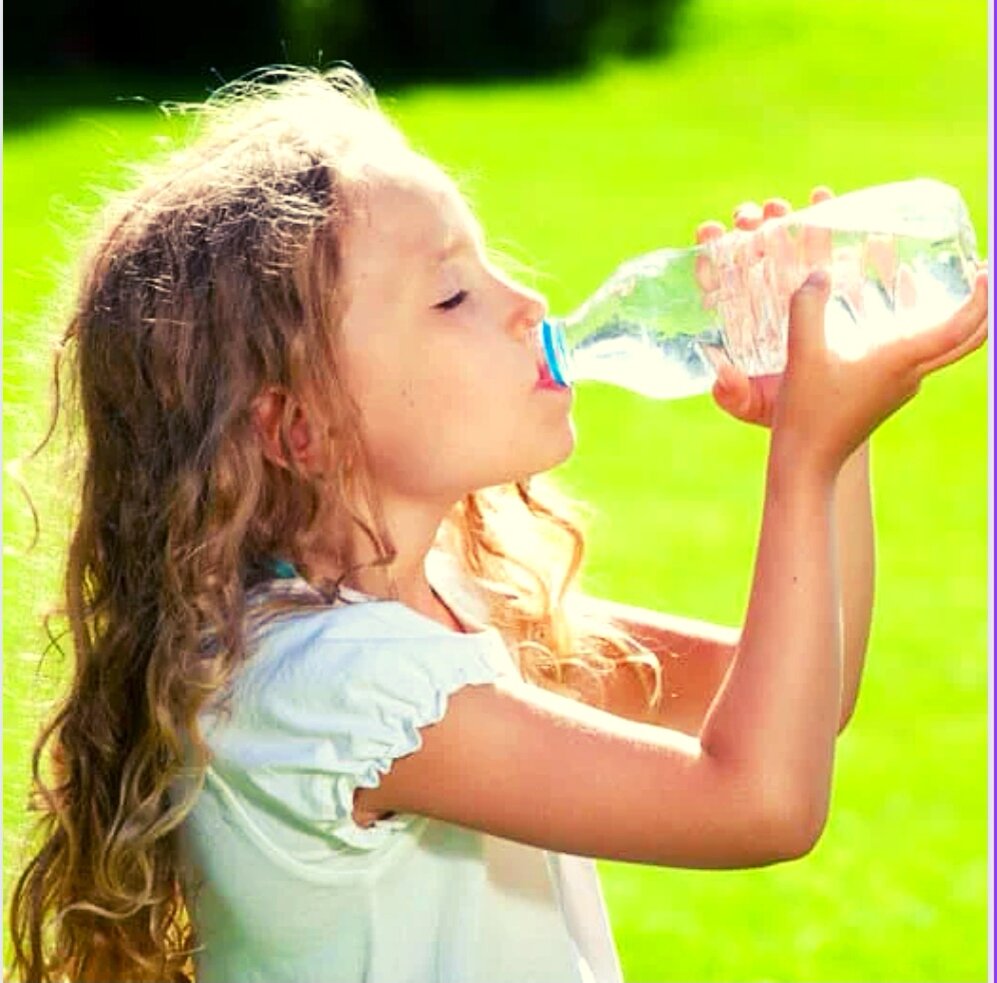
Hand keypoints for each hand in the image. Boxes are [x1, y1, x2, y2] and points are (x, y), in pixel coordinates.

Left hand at [695, 187, 833, 427]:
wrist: (833, 420)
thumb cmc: (786, 411)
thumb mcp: (755, 406)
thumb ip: (733, 395)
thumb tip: (719, 375)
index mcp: (745, 323)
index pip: (724, 283)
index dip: (713, 257)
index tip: (707, 231)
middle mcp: (772, 302)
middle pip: (758, 256)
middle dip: (752, 229)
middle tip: (750, 216)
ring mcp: (807, 292)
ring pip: (794, 247)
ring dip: (790, 221)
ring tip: (785, 206)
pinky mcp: (842, 290)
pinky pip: (838, 253)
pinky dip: (836, 227)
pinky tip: (830, 202)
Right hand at [773, 265, 988, 479]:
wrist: (805, 463)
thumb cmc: (807, 413)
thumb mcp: (802, 355)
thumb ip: (808, 309)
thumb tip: (820, 275)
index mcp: (901, 364)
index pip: (960, 330)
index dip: (981, 300)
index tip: (986, 272)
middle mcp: (909, 377)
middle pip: (965, 341)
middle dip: (982, 308)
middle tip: (981, 274)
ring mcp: (899, 390)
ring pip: (939, 348)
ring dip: (947, 316)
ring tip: (934, 283)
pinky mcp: (884, 396)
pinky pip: (914, 358)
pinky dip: (918, 332)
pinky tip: (891, 321)